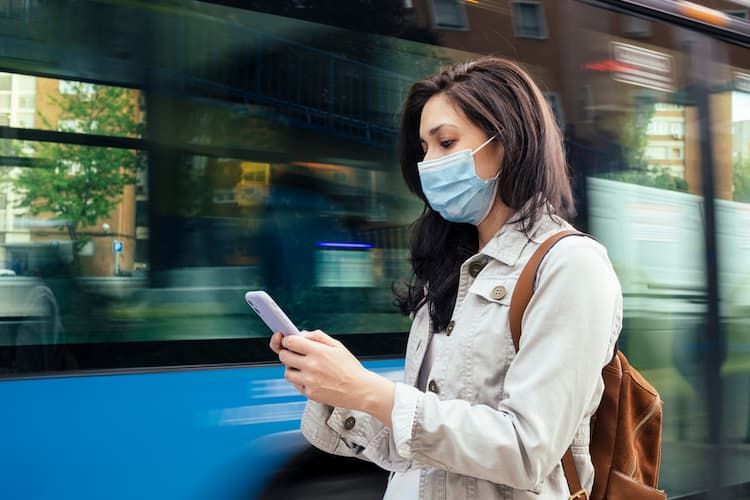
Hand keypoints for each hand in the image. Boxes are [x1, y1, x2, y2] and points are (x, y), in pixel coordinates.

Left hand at [274, 330, 394, 425]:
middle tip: (295, 354)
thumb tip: (301, 334)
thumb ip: (318, 336)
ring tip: (304, 367)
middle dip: (287, 352)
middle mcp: (312, 366)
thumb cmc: (350, 367)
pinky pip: (296, 384)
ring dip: (292, 368)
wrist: (360, 390)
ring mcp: (310, 381)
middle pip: (284, 356)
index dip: (287, 340)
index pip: (290, 342)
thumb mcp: (337, 346)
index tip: (290, 341)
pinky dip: (300, 380)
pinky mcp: (310, 393)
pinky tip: (311, 378)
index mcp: (319, 351)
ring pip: (287, 372)